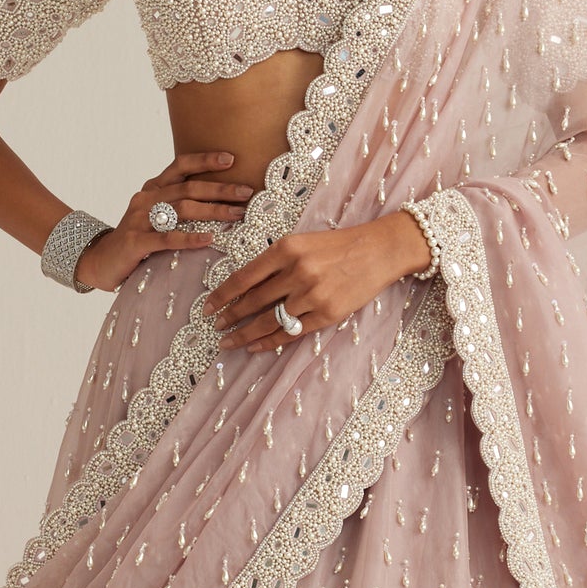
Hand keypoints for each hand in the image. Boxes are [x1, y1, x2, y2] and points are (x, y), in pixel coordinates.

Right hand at [72, 152, 254, 292]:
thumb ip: (180, 205)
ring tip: (237, 214)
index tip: (231, 159)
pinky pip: (167, 238)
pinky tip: (209, 239)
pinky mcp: (136, 242)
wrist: (100, 260)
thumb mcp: (156, 215)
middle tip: (246, 192)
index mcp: (153, 188)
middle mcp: (147, 198)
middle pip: (188, 188)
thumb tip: (221, 202)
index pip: (181, 166)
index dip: (205, 160)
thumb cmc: (138, 237)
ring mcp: (140, 219)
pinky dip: (190, 238)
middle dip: (220, 189)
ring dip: (213, 211)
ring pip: (182, 210)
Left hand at [203, 211, 432, 353]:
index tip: (207, 307)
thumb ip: (275, 261)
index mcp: (287, 248)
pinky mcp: (328, 314)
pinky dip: (270, 341)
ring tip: (229, 342)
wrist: (379, 251)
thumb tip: (244, 287)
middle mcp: (297, 271)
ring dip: (245, 334)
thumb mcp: (302, 241)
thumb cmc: (338, 245)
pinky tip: (256, 346)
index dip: (222, 295)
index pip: (244, 277)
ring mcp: (313, 295)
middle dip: (230, 316)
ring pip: (269, 320)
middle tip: (215, 327)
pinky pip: (291, 332)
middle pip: (253, 301)